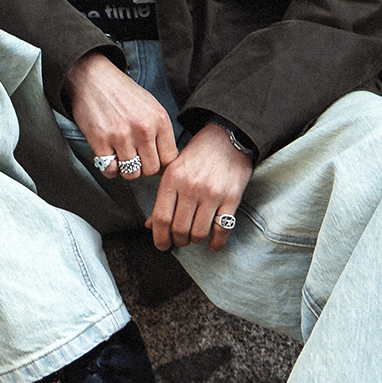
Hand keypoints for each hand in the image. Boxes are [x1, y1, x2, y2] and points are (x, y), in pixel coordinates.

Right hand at [66, 51, 177, 180]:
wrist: (93, 78)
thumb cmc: (123, 94)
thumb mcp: (151, 107)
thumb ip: (160, 132)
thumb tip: (166, 163)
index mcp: (160, 119)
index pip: (170, 159)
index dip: (161, 164)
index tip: (152, 160)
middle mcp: (143, 128)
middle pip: (151, 169)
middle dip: (143, 168)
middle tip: (134, 158)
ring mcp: (122, 135)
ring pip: (131, 174)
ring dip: (125, 169)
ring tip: (121, 156)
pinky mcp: (100, 141)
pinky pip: (110, 171)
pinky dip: (109, 168)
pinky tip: (108, 155)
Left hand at [146, 122, 253, 253]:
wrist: (227, 137)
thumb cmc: (197, 154)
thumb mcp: (174, 169)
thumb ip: (163, 197)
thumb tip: (150, 225)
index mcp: (173, 178)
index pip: (161, 217)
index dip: (160, 237)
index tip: (162, 245)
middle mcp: (191, 187)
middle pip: (180, 229)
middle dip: (179, 241)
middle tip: (180, 240)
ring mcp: (212, 193)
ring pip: (199, 233)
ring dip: (195, 241)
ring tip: (195, 236)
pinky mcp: (231, 198)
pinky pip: (222, 230)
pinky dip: (216, 243)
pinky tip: (213, 245)